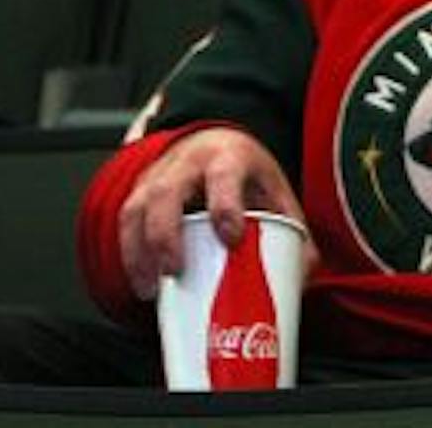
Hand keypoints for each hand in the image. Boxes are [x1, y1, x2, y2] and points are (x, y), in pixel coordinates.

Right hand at [116, 127, 307, 301]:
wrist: (211, 143)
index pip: (225, 176)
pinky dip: (129, 253)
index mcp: (229, 157)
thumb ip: (291, 227)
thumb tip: (305, 273)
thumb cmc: (244, 173)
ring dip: (140, 250)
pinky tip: (139, 281)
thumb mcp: (273, 189)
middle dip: (167, 234)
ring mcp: (159, 175)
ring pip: (138, 207)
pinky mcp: (140, 192)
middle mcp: (188, 162)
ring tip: (150, 288)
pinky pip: (125, 222)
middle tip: (175, 270)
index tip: (231, 239)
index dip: (225, 206)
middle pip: (168, 192)